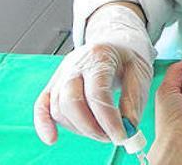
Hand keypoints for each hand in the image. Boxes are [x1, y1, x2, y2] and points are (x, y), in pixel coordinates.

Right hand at [33, 4, 155, 144]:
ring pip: (58, 107)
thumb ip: (134, 100)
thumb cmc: (126, 59)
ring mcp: (61, 74)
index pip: (97, 93)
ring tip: (100, 132)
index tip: (121, 136)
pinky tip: (52, 139)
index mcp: (99, 56)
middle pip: (72, 102)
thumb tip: (128, 128)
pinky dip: (44, 124)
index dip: (108, 119)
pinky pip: (41, 105)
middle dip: (91, 127)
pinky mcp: (53, 84)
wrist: (114, 42)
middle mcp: (75, 64)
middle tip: (110, 138)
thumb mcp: (140, 73)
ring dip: (78, 128)